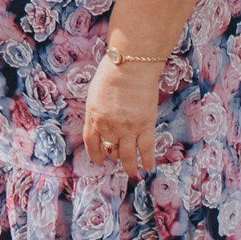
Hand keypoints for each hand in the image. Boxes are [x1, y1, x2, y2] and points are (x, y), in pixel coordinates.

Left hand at [81, 56, 164, 175]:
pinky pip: (146, 149)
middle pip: (110, 150)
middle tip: (118, 159)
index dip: (95, 155)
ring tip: (133, 172)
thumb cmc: (111, 74)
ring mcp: (127, 128)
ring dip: (129, 167)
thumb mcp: (95, 93)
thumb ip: (96, 111)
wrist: (130, 66)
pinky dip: (147, 160)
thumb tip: (99, 122)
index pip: (91, 143)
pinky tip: (148, 167)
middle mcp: (108, 126)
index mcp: (93, 117)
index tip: (99, 161)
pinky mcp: (145, 126)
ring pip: (127, 156)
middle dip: (113, 157)